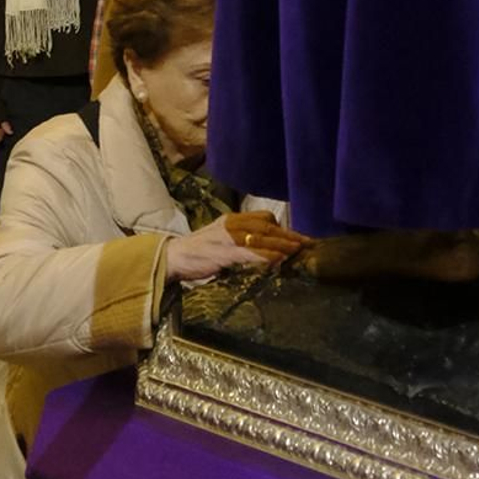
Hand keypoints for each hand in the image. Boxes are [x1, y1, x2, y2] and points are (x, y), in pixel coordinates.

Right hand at [165, 215, 308, 281]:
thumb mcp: (221, 240)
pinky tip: (277, 260)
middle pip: (266, 227)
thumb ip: (241, 242)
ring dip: (281, 245)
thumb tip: (265, 249)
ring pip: (260, 238)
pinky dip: (264, 256)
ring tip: (298, 251)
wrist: (172, 257)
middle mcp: (231, 224)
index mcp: (231, 220)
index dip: (283, 228)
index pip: (263, 218)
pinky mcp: (222, 252)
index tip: (298, 237)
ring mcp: (226, 238)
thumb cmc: (198, 252)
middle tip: (307, 243)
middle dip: (288, 235)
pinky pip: (248, 253)